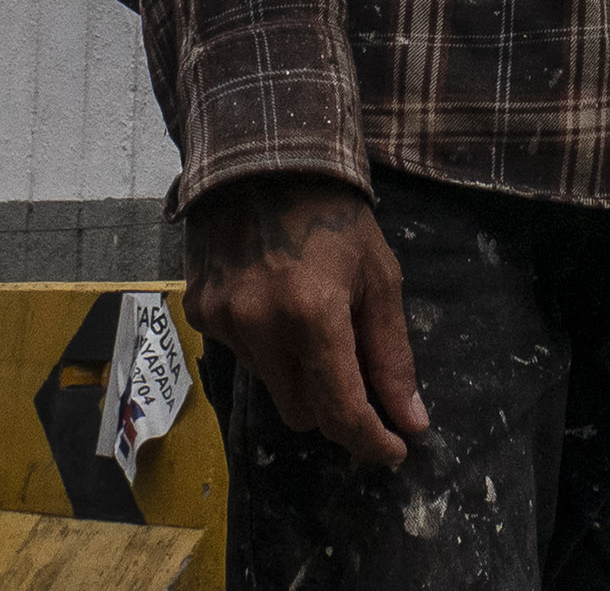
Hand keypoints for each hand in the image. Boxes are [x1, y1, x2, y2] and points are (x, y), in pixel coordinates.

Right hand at [180, 176, 426, 469]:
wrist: (262, 158)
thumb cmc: (334, 216)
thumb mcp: (379, 279)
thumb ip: (391, 355)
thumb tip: (410, 421)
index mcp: (313, 314)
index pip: (341, 409)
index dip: (370, 440)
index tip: (393, 450)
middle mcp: (260, 325)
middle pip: (303, 412)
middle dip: (334, 407)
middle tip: (356, 378)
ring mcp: (222, 321)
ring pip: (271, 386)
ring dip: (298, 373)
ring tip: (308, 319)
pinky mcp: (199, 313)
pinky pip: (241, 356)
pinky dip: (264, 346)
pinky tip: (273, 301)